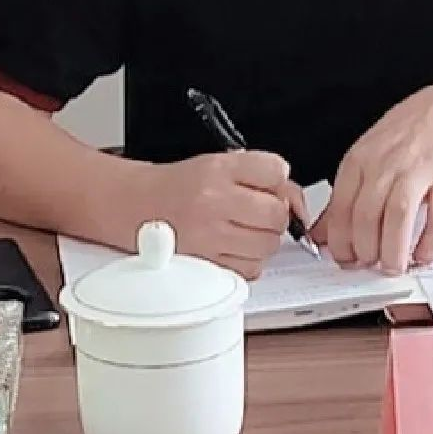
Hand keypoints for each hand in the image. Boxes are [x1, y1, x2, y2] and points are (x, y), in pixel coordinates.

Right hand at [139, 151, 306, 278]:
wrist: (137, 207)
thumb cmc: (178, 187)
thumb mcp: (218, 164)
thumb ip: (260, 175)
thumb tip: (295, 198)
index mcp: (218, 169)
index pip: (275, 171)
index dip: (279, 181)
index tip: (271, 187)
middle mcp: (213, 201)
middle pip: (276, 214)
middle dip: (274, 215)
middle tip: (258, 213)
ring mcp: (209, 235)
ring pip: (268, 245)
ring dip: (263, 240)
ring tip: (244, 230)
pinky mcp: (206, 264)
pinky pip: (251, 269)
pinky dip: (249, 262)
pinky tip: (234, 248)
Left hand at [310, 83, 432, 274]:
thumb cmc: (409, 131)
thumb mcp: (367, 154)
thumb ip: (346, 194)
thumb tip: (323, 234)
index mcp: (360, 159)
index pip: (340, 209)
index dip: (340, 243)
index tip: (344, 258)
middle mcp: (386, 164)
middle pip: (365, 217)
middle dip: (364, 252)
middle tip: (369, 265)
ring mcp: (418, 171)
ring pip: (397, 219)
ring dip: (393, 252)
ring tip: (393, 266)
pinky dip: (430, 244)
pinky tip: (423, 254)